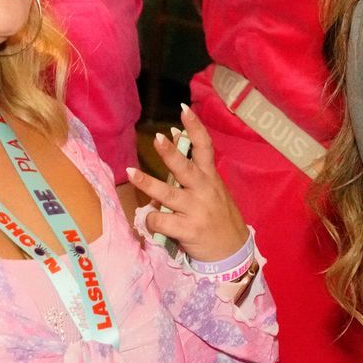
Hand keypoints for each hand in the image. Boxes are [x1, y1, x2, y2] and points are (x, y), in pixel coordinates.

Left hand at [126, 105, 248, 263]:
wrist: (232, 252)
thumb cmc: (218, 216)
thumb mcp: (211, 189)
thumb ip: (194, 167)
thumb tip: (176, 135)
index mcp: (211, 178)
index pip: (205, 147)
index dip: (195, 128)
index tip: (184, 110)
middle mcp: (204, 190)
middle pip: (185, 169)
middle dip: (171, 153)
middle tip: (158, 138)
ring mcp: (196, 210)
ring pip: (167, 194)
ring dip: (147, 183)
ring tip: (131, 172)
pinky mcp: (188, 230)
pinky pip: (161, 221)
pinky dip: (150, 219)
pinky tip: (150, 220)